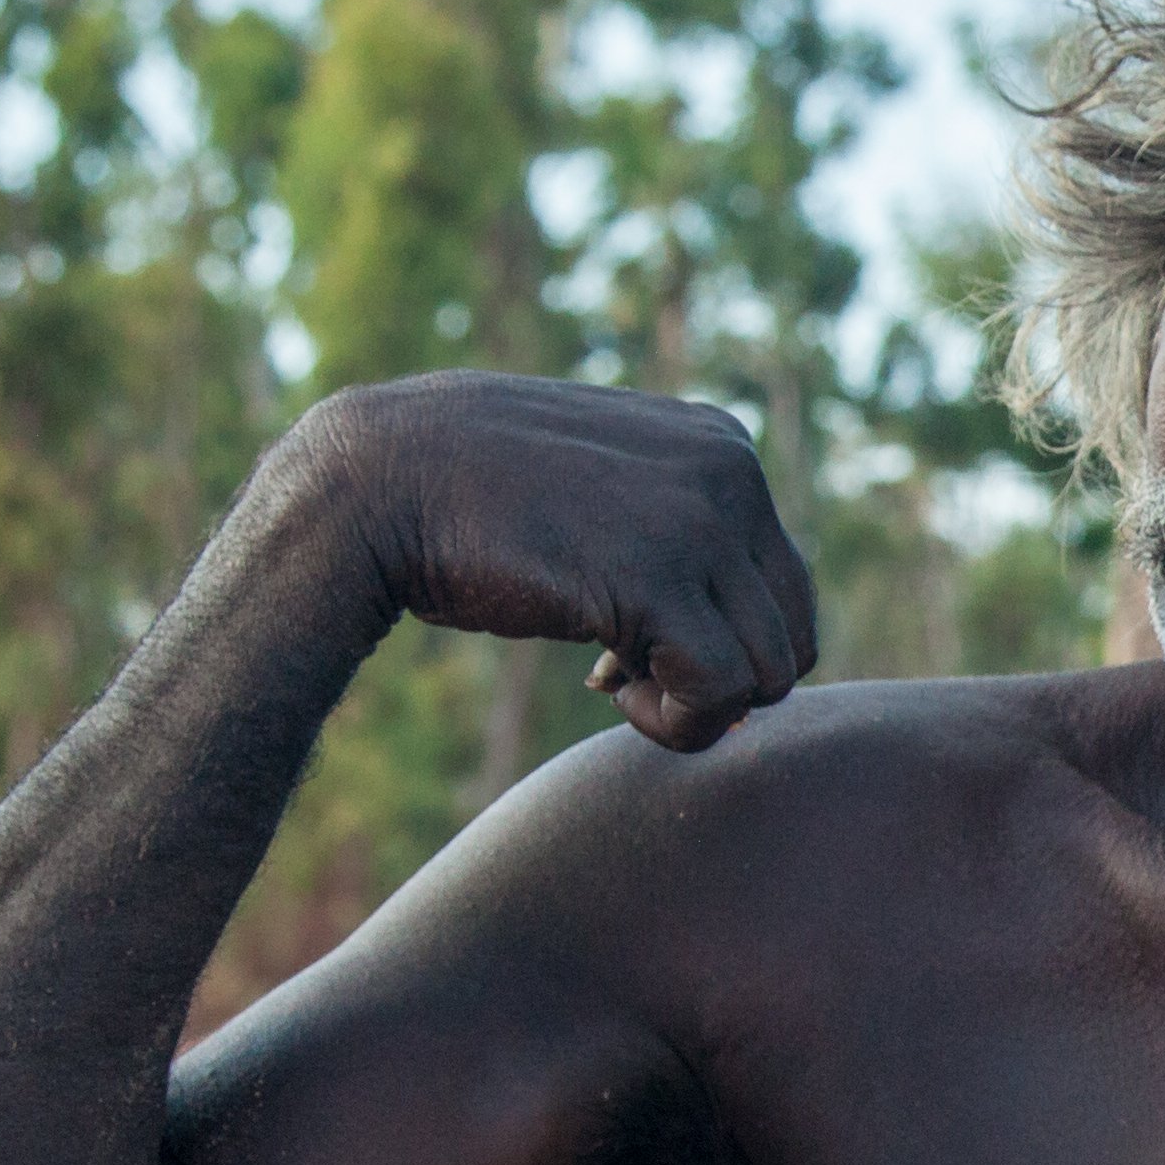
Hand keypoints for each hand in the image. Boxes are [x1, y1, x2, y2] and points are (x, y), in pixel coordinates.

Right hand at [306, 373, 817, 751]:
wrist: (373, 484)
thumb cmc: (473, 506)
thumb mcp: (601, 497)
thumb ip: (678, 541)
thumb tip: (745, 668)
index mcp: (722, 442)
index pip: (785, 584)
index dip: (717, 637)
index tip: (630, 640)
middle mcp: (730, 469)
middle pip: (792, 634)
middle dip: (717, 676)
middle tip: (622, 672)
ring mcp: (701, 518)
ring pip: (770, 673)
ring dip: (692, 704)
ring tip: (611, 681)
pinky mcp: (660, 576)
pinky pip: (723, 693)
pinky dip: (675, 723)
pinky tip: (605, 693)